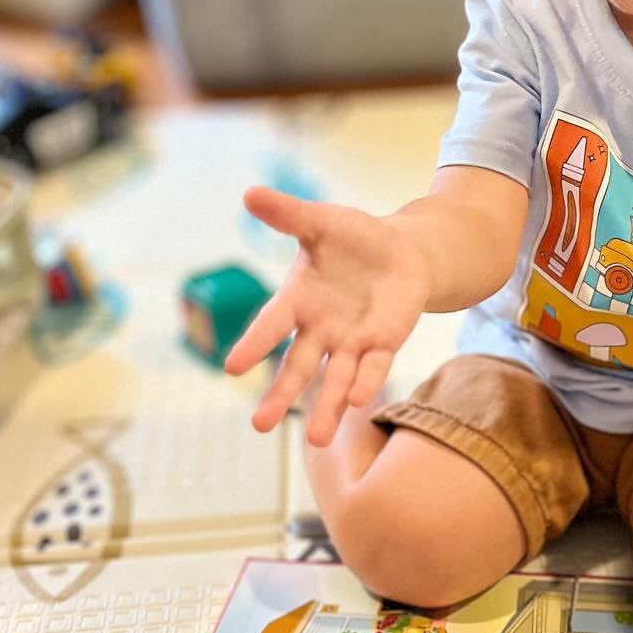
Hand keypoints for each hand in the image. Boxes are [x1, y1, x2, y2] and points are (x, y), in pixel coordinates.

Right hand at [224, 187, 430, 445]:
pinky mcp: (383, 344)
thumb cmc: (352, 238)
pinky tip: (357, 402)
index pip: (271, 325)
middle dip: (279, 395)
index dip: (253, 344)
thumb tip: (249, 193)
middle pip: (297, 367)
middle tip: (259, 426)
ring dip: (326, 407)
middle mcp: (320, 328)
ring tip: (316, 439)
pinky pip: (374, 367)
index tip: (232, 367)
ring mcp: (351, 341)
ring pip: (335, 380)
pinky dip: (367, 383)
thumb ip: (288, 214)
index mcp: (298, 300)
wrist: (400, 251)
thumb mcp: (321, 222)